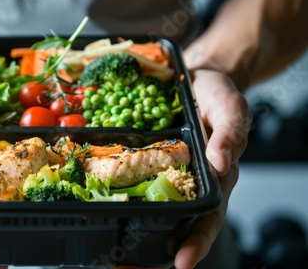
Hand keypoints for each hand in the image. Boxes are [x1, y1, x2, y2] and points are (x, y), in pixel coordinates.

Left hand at [118, 69, 250, 268]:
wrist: (191, 78)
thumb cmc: (215, 94)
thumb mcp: (230, 105)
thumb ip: (230, 131)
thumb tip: (220, 162)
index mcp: (214, 178)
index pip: (208, 218)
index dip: (197, 243)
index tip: (182, 263)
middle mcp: (187, 183)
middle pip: (176, 227)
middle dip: (155, 253)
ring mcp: (163, 176)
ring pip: (151, 212)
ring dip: (132, 237)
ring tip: (112, 258)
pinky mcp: (143, 164)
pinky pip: (130, 185)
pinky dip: (116, 200)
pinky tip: (97, 208)